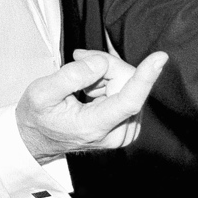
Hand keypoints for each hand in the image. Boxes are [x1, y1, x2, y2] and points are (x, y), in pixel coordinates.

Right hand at [15, 49, 165, 161]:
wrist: (37, 138)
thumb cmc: (37, 116)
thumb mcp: (40, 92)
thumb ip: (70, 76)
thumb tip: (100, 64)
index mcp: (94, 127)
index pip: (128, 101)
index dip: (145, 77)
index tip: (160, 58)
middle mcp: (116, 133)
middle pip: (127, 81)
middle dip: (105, 66)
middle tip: (79, 63)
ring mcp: (125, 131)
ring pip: (129, 82)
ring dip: (106, 74)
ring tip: (82, 84)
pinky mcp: (130, 125)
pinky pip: (129, 88)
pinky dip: (111, 82)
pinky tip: (92, 90)